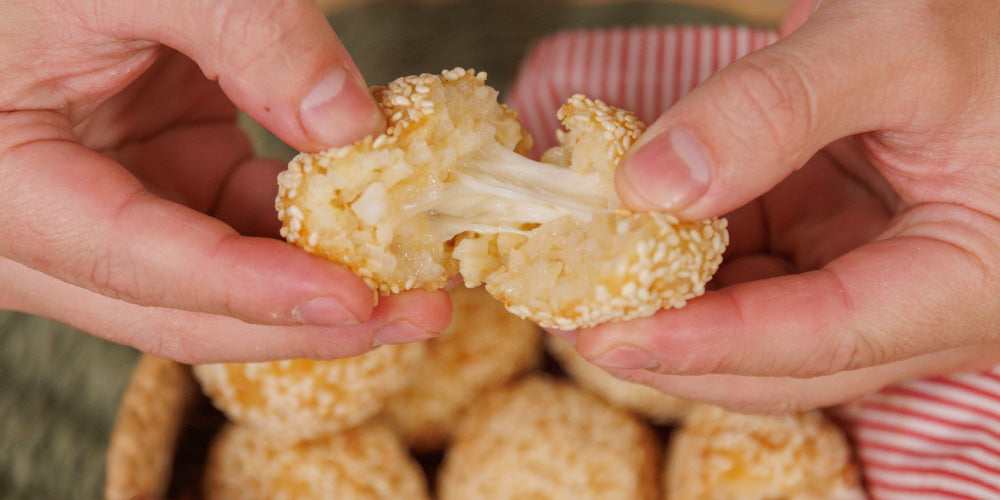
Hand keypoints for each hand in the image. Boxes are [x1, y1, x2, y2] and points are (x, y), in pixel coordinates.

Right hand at [0, 0, 449, 362]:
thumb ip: (244, 34)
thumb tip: (354, 124)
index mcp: (9, 185)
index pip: (138, 263)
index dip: (254, 289)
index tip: (354, 298)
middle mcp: (47, 230)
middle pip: (185, 310)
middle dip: (310, 322)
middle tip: (417, 313)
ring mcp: (109, 218)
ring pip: (223, 289)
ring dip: (324, 285)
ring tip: (420, 279)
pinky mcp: (162, 196)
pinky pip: (240, 236)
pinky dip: (310, 236)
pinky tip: (377, 227)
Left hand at [566, 0, 999, 412]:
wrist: (985, 6)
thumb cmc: (984, 17)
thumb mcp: (890, 43)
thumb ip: (773, 112)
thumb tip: (650, 186)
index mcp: (967, 280)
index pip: (824, 338)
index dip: (709, 343)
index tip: (607, 335)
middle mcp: (918, 298)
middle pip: (781, 357)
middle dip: (673, 342)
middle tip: (572, 317)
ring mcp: (869, 271)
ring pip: (752, 318)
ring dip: (667, 298)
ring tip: (580, 273)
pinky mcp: (831, 240)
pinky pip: (747, 265)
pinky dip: (680, 251)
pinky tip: (625, 226)